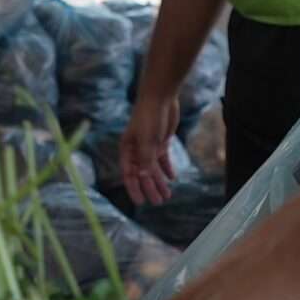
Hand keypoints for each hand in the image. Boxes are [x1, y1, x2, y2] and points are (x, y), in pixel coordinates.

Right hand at [119, 89, 181, 205]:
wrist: (160, 97)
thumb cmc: (149, 117)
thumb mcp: (147, 140)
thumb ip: (146, 159)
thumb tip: (143, 178)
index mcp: (127, 150)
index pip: (129, 174)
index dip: (134, 189)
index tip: (141, 202)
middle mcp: (136, 150)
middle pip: (143, 174)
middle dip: (150, 188)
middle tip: (159, 202)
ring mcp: (149, 147)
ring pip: (153, 169)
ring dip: (160, 182)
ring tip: (167, 195)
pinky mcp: (160, 142)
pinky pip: (162, 160)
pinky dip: (166, 169)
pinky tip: (172, 178)